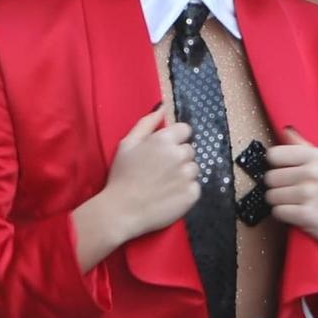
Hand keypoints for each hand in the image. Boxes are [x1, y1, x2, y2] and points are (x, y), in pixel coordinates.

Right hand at [98, 103, 198, 243]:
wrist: (122, 211)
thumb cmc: (122, 176)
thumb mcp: (127, 143)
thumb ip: (147, 123)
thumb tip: (163, 106)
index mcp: (164, 140)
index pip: (185, 130)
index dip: (175, 139)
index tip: (164, 151)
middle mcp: (179, 155)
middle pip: (189, 150)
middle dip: (178, 157)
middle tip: (161, 170)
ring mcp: (187, 176)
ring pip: (193, 169)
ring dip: (183, 174)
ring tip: (164, 184)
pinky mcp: (192, 194)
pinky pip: (195, 187)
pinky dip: (185, 191)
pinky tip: (169, 195)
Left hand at [263, 127, 317, 249]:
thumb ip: (303, 146)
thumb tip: (285, 130)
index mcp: (316, 156)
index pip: (274, 154)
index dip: (275, 165)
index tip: (283, 170)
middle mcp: (313, 172)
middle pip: (270, 177)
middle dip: (276, 186)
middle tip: (290, 190)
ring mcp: (310, 193)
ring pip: (271, 195)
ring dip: (279, 201)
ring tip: (293, 201)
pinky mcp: (307, 214)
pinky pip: (278, 211)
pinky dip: (283, 214)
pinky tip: (295, 212)